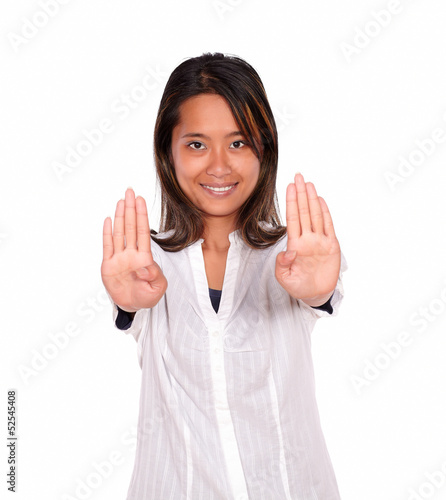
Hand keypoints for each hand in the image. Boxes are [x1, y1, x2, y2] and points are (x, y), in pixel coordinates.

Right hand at [101, 188, 166, 311]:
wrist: (132, 306)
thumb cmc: (146, 296)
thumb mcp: (157, 289)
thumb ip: (155, 276)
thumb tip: (146, 267)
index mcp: (144, 258)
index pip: (143, 232)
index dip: (141, 216)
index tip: (141, 201)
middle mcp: (131, 254)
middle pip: (130, 227)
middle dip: (131, 209)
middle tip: (130, 192)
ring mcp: (119, 258)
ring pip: (119, 233)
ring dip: (120, 217)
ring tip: (121, 201)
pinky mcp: (108, 265)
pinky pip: (107, 246)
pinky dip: (107, 233)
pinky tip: (108, 220)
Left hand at [275, 173, 340, 305]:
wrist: (315, 294)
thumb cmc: (298, 286)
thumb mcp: (284, 278)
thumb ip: (282, 265)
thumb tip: (287, 251)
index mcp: (294, 244)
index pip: (292, 218)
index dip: (291, 202)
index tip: (289, 187)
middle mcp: (307, 239)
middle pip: (303, 212)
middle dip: (300, 194)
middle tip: (298, 176)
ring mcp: (319, 241)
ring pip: (315, 215)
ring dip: (312, 199)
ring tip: (308, 184)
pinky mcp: (331, 245)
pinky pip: (328, 226)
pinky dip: (325, 213)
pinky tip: (320, 201)